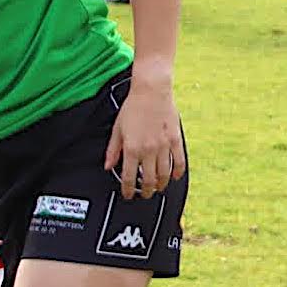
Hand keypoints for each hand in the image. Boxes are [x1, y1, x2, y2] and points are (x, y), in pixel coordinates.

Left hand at [104, 76, 185, 198]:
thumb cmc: (133, 107)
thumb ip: (113, 150)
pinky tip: (174, 177)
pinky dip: (177, 172)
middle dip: (145, 191)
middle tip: (144, 194)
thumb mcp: (118, 129)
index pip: (128, 176)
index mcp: (131, 148)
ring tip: (157, 188)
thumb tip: (108, 165)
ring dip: (160, 184)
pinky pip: (178, 161)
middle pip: (148, 179)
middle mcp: (148, 150)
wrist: (151, 92)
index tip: (128, 194)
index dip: (128, 189)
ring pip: (164, 174)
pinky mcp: (175, 140)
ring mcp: (163, 146)